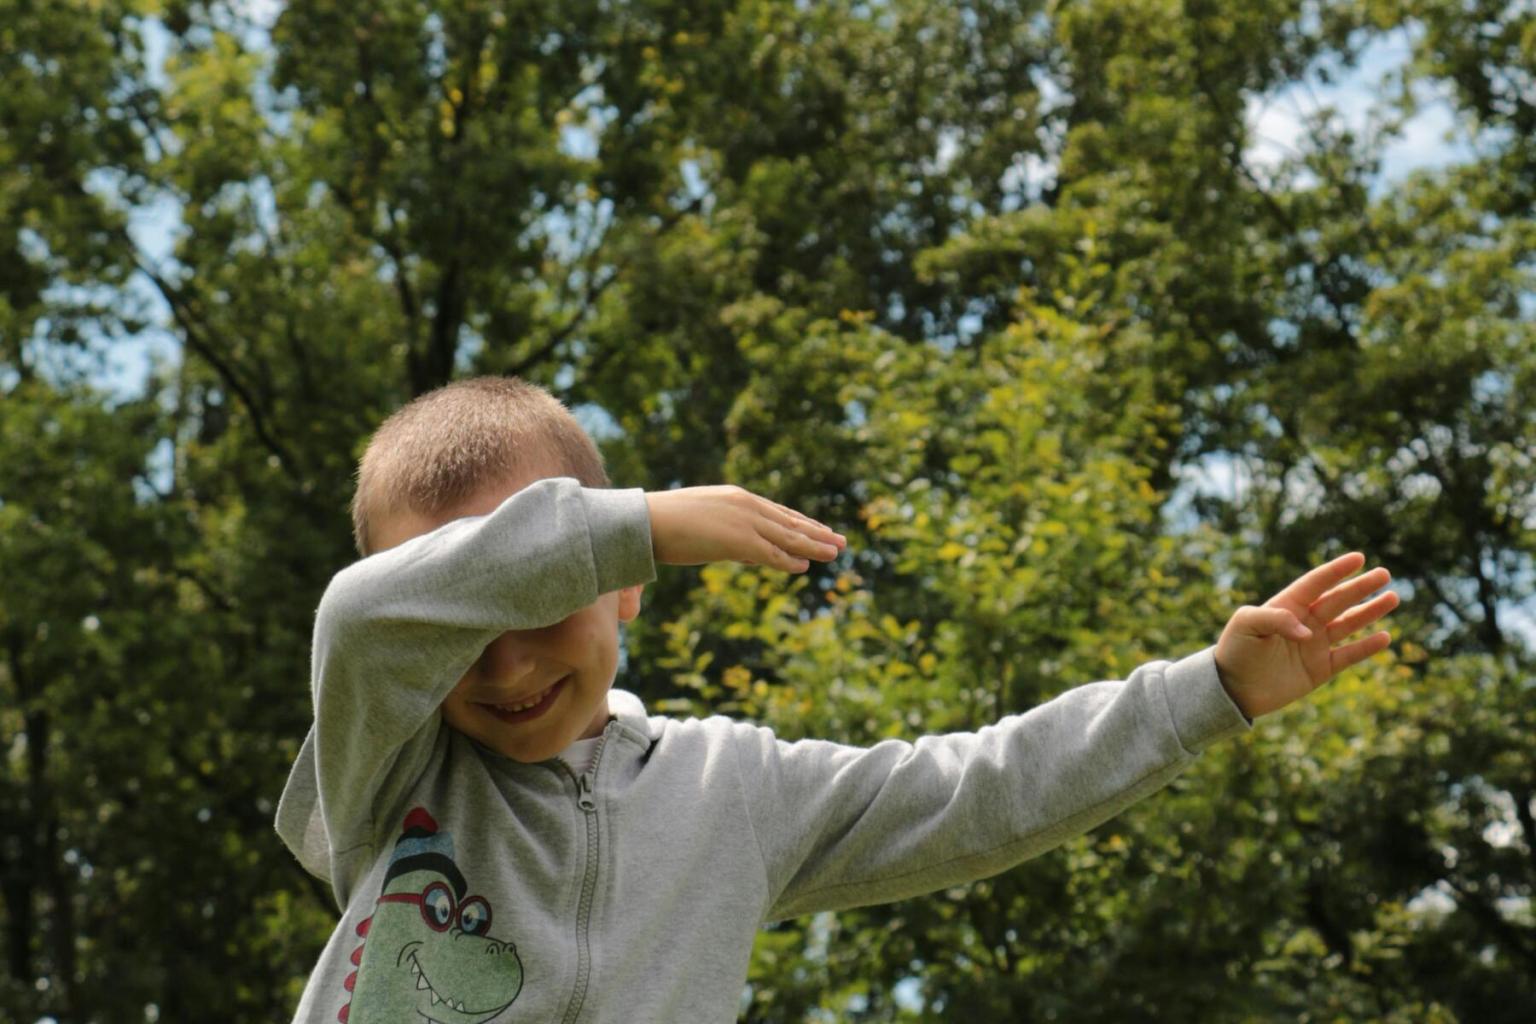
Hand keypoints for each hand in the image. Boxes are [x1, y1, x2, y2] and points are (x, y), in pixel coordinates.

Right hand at [645, 485, 846, 572]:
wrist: (645, 521)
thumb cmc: (666, 524)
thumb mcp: (707, 527)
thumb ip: (732, 539)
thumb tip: (752, 555)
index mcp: (737, 498)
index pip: (778, 512)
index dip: (801, 523)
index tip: (820, 530)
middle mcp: (746, 506)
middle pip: (790, 522)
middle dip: (817, 533)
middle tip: (840, 541)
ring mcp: (745, 523)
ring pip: (788, 537)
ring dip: (814, 545)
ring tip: (836, 552)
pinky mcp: (739, 541)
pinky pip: (772, 554)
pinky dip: (789, 561)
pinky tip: (805, 566)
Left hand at [1213, 552, 1401, 719]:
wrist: (1232, 689)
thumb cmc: (1234, 650)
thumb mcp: (1246, 625)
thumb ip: (1275, 620)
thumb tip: (1308, 633)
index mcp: (1286, 606)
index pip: (1315, 584)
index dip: (1336, 571)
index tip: (1358, 558)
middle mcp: (1304, 622)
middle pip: (1338, 600)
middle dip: (1360, 587)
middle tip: (1383, 574)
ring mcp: (1315, 645)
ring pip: (1349, 624)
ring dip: (1370, 612)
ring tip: (1392, 597)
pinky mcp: (1320, 669)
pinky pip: (1349, 655)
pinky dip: (1367, 647)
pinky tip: (1385, 636)